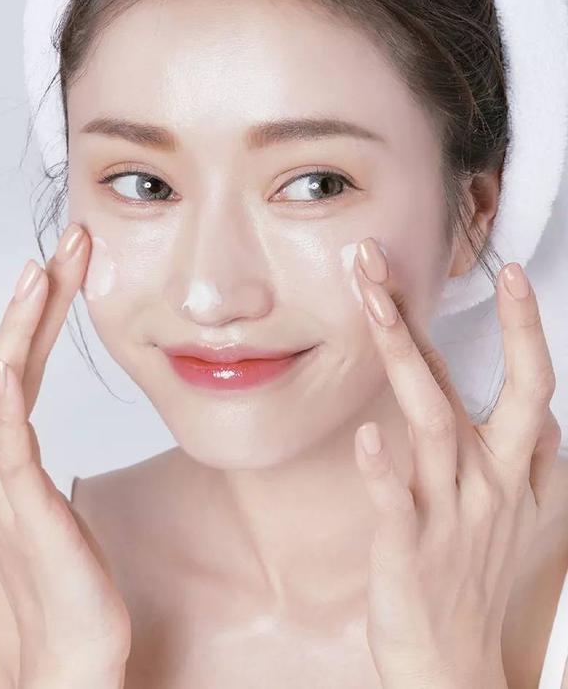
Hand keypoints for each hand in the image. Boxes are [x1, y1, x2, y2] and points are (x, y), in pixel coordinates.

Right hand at [0, 224, 131, 683]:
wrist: (73, 642)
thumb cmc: (63, 566)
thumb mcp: (40, 489)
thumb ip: (27, 442)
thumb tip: (26, 404)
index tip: (20, 267)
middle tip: (34, 248)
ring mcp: (0, 481)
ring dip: (7, 325)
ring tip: (34, 272)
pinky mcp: (25, 505)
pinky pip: (3, 440)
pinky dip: (1, 393)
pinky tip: (7, 357)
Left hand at [351, 237, 560, 688]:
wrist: (459, 666)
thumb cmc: (484, 579)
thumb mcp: (531, 516)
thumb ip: (533, 459)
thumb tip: (543, 416)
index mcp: (512, 466)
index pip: (528, 382)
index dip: (525, 328)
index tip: (511, 274)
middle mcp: (486, 479)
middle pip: (464, 385)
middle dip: (422, 320)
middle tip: (378, 261)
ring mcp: (449, 513)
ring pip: (430, 424)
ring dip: (400, 360)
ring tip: (372, 307)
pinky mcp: (409, 548)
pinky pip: (397, 502)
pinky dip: (383, 468)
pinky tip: (366, 435)